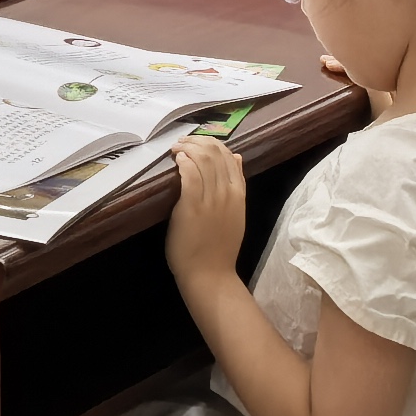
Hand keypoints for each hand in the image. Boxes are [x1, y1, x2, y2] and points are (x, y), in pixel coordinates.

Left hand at [163, 134, 247, 287]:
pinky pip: (189, 174)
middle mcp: (227, 193)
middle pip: (215, 153)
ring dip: (187, 148)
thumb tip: (237, 157)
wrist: (210, 274)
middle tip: (182, 142)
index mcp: (239, 194)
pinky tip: (177, 161)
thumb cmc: (220, 247)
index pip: (229, 156)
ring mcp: (211, 199)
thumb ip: (235, 186)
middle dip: (197, 141)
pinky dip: (183, 161)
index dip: (212, 143)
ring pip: (202, 159)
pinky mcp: (192, 206)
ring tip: (176, 149)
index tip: (197, 142)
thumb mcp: (235, 212)